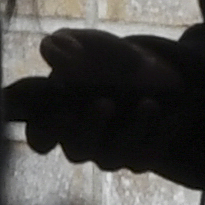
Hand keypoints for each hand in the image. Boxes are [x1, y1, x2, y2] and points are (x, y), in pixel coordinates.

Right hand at [6, 28, 198, 171]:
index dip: (41, 125)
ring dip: (129, 132)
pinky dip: (157, 135)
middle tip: (103, 103)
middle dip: (88, 130)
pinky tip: (166, 112)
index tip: (58, 102)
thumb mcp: (91, 45)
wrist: (157, 73)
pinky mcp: (138, 158)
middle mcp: (78, 140)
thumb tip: (51, 49)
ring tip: (148, 103)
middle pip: (74, 151)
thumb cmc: (109, 59)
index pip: (38, 134)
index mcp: (55, 115)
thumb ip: (68, 45)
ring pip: (109, 159)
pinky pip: (145, 157)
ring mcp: (108, 153)